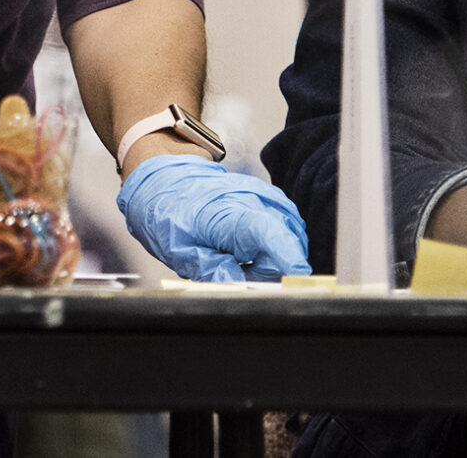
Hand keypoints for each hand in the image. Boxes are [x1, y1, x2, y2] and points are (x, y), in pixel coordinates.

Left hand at [116, 156, 310, 282]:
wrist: (168, 182)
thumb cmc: (170, 215)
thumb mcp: (180, 252)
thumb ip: (210, 269)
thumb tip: (236, 284)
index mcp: (224, 213)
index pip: (265, 232)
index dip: (287, 255)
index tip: (298, 276)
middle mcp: (250, 199)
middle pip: (282, 241)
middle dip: (271, 268)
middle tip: (238, 274)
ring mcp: (262, 194)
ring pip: (287, 235)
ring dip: (272, 257)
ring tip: (239, 260)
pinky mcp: (269, 196)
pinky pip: (284, 226)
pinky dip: (273, 244)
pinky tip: (249, 248)